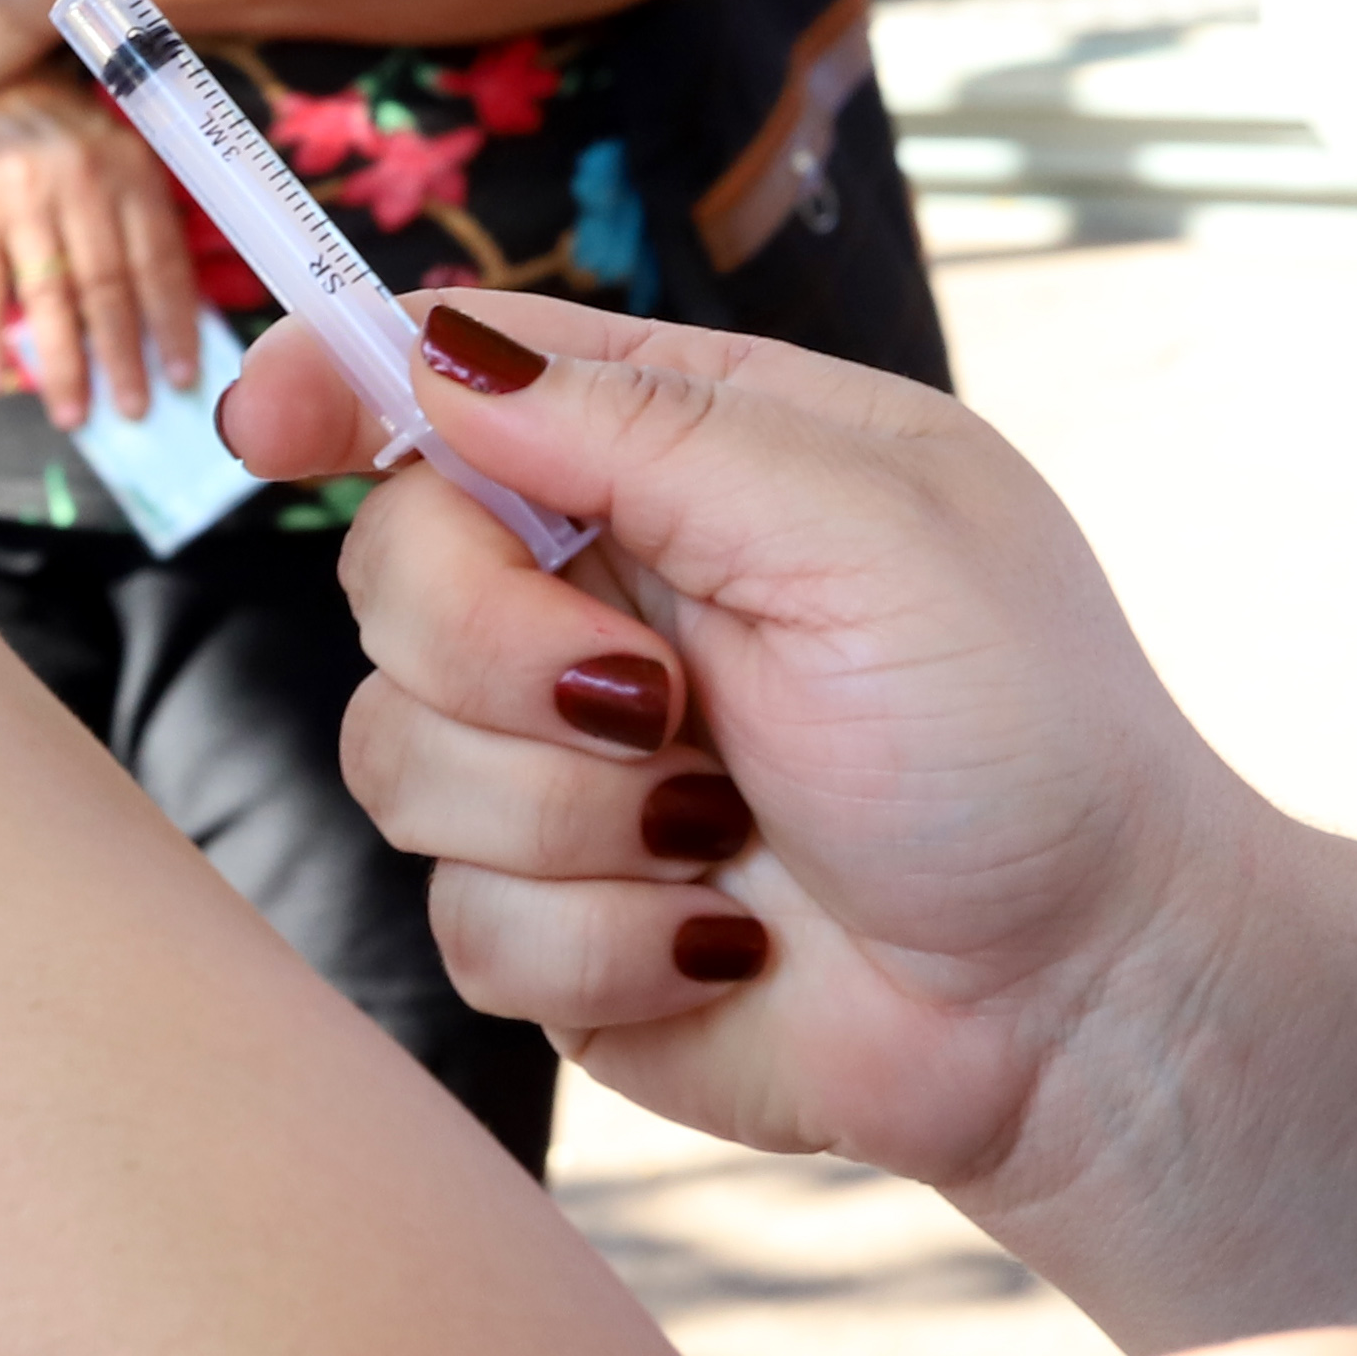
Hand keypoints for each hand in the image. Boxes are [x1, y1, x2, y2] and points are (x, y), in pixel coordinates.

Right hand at [0, 64, 202, 425]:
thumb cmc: (58, 140)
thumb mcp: (113, 163)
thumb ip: (135, 229)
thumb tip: (163, 329)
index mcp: (128, 170)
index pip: (159, 261)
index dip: (173, 324)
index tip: (184, 379)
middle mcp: (79, 178)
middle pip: (106, 286)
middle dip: (122, 358)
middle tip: (133, 412)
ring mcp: (19, 191)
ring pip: (48, 294)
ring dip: (61, 363)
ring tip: (71, 414)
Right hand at [217, 290, 1251, 1204]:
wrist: (1092, 1007)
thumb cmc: (1025, 743)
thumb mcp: (866, 532)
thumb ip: (641, 428)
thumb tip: (430, 348)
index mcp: (670, 467)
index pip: (443, 379)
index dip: (330, 383)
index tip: (264, 420)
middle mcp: (592, 603)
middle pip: (385, 574)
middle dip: (500, 654)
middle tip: (661, 702)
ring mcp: (560, 768)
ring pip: (393, 760)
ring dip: (571, 820)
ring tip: (723, 837)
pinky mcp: (553, 922)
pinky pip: (459, 921)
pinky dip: (605, 946)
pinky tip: (725, 940)